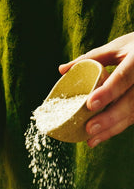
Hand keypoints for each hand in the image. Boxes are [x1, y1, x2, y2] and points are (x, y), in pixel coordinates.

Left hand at [59, 32, 133, 146]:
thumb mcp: (117, 48)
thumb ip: (93, 58)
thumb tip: (62, 70)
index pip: (124, 77)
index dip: (108, 92)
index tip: (90, 104)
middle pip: (130, 101)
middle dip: (109, 118)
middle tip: (89, 129)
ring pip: (133, 114)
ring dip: (111, 129)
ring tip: (91, 140)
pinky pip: (133, 118)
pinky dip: (116, 128)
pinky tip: (101, 137)